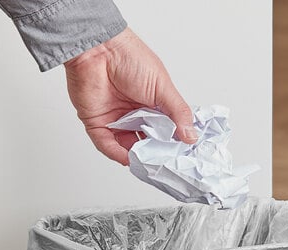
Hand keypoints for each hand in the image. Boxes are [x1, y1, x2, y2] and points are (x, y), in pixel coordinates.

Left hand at [64, 27, 197, 165]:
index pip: (163, 131)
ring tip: (148, 162)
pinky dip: (117, 154)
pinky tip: (129, 158)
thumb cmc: (131, 58)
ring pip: (126, 148)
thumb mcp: (163, 87)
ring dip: (136, 157)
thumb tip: (191, 137)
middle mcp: (133, 115)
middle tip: (164, 163)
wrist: (100, 48)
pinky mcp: (97, 124)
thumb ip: (178, 113)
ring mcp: (115, 120)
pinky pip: (107, 145)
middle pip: (145, 143)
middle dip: (154, 154)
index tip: (179, 156)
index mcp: (151, 105)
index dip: (170, 144)